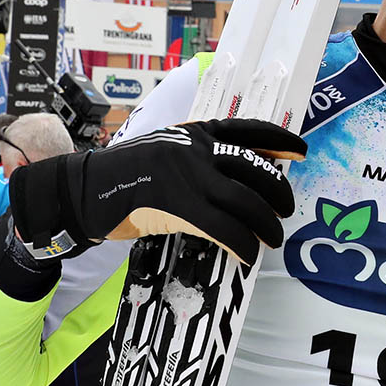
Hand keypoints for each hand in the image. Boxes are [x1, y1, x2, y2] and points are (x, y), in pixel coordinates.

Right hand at [9, 119, 305, 263]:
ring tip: (271, 239)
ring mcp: (188, 176)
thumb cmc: (126, 175)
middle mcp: (197, 149)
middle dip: (279, 193)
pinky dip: (242, 244)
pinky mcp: (178, 205)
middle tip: (285, 212)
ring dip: (266, 225)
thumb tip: (241, 173)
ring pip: (246, 202)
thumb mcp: (168, 151)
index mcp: (196, 132)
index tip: (302, 151)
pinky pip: (225, 228)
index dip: (279, 141)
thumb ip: (201, 156)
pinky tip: (247, 256)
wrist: (83, 189)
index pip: (248, 130)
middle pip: (256, 170)